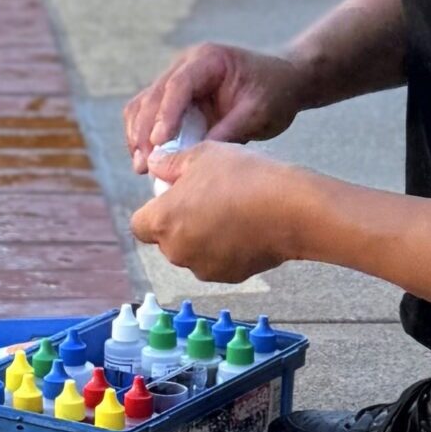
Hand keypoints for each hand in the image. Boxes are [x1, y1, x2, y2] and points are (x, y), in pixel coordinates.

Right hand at [123, 43, 308, 173]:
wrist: (281, 82)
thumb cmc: (274, 93)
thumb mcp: (259, 113)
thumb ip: (230, 131)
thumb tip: (195, 157)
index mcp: (208, 59)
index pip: (178, 85)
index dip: (165, 114)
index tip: (158, 143)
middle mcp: (186, 64)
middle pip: (153, 96)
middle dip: (144, 131)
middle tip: (143, 165)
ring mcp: (176, 79)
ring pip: (143, 104)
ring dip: (138, 135)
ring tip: (140, 167)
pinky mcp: (174, 98)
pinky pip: (149, 115)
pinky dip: (144, 136)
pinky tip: (146, 160)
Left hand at [131, 143, 309, 282]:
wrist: (291, 209)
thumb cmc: (243, 177)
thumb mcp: (202, 155)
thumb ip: (171, 163)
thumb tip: (156, 165)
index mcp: (163, 222)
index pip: (139, 225)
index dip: (153, 210)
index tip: (173, 195)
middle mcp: (177, 252)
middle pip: (167, 240)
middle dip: (180, 222)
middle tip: (207, 197)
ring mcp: (204, 268)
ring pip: (193, 251)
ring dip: (203, 236)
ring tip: (232, 210)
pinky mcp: (230, 277)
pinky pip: (218, 261)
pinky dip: (226, 248)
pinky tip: (247, 227)